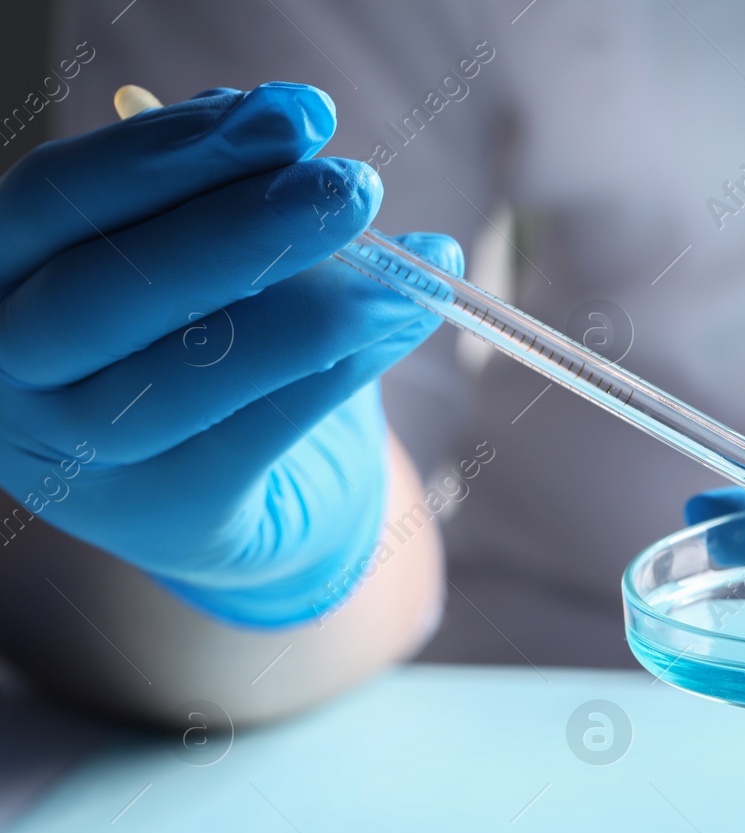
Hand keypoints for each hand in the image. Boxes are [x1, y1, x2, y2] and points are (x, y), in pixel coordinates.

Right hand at [0, 82, 459, 624]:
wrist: (223, 492)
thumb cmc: (195, 341)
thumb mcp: (191, 257)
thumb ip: (215, 190)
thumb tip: (275, 118)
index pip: (57, 197)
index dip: (176, 150)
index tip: (299, 114)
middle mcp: (7, 369)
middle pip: (104, 290)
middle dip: (241, 230)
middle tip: (355, 186)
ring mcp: (75, 454)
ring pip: (184, 374)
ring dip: (314, 314)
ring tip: (408, 272)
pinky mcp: (168, 510)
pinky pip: (260, 431)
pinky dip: (344, 367)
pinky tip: (403, 318)